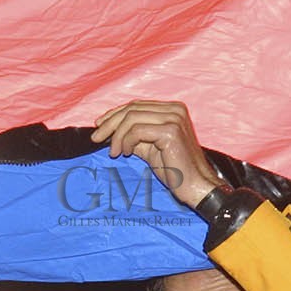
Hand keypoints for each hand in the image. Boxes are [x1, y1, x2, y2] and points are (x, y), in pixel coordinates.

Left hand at [91, 100, 222, 208]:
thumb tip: (109, 131)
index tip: (99, 126)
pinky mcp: (170, 131)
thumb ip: (134, 136)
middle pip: (132, 109)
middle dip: (110, 123)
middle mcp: (175, 109)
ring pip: (132, 118)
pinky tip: (124, 153)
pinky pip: (137, 131)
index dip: (114, 114)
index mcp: (172, 109)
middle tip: (96, 138)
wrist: (195, 185)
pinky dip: (126, 142)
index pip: (136, 105)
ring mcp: (174, 118)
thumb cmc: (175, 169)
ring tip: (114, 152)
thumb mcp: (150, 147)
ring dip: (117, 136)